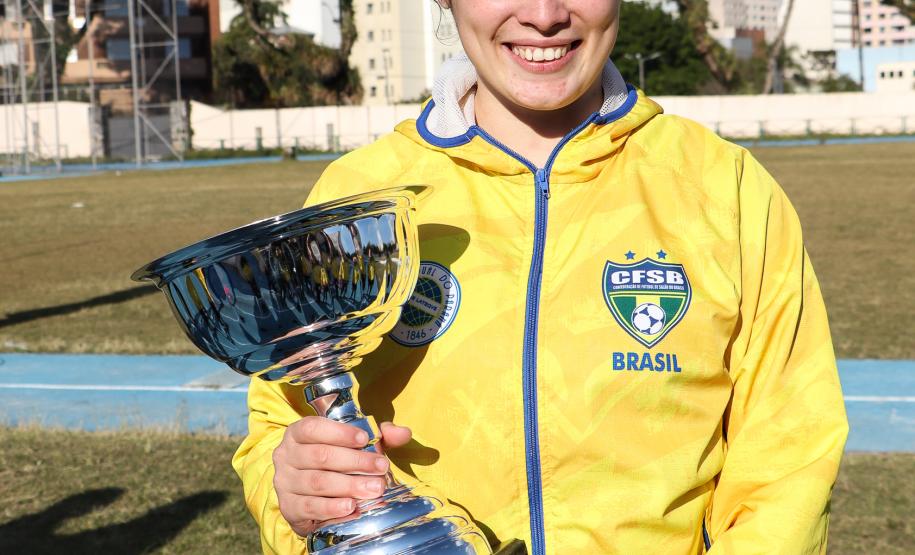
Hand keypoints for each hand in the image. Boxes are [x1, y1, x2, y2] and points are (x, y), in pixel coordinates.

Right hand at [272, 417, 411, 537]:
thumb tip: (403, 433)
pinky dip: (332, 507)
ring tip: (374, 488)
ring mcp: (284, 482)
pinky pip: (310, 507)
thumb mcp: (355, 445)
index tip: (365, 439)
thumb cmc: (335, 463)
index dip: (339, 433)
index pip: (314, 428)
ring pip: (318, 482)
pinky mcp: (288, 507)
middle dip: (355, 462)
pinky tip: (351, 507)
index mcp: (298, 433)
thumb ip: (379, 437)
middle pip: (320, 456)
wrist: (312, 497)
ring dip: (349, 485)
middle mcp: (286, 455)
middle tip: (381, 468)